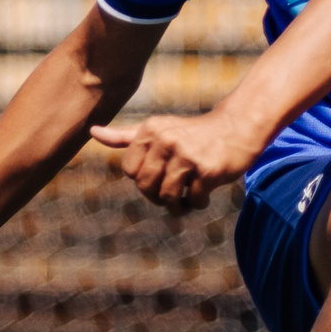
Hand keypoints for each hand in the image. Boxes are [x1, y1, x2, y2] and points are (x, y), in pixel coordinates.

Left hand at [88, 110, 260, 211]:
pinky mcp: (208, 169)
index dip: (144, 180)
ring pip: (167, 196)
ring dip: (177, 204)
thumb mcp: (159, 129)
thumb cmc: (194, 133)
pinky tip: (204, 194)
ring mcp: (188, 154)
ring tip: (187, 198)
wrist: (238, 127)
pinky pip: (193, 199)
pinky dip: (197, 202)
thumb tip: (92, 132)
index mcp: (151, 130)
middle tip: (173, 193)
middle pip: (146, 186)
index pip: (131, 171)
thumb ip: (125, 136)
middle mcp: (166, 139)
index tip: (160, 176)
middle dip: (158, 196)